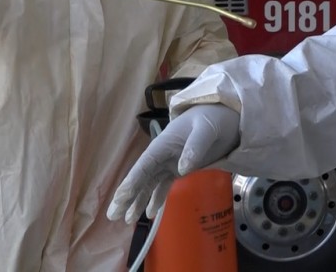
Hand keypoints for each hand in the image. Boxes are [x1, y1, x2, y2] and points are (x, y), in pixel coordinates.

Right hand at [107, 103, 240, 223]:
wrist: (222, 115)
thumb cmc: (212, 118)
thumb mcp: (206, 129)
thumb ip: (196, 146)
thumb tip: (182, 169)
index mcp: (164, 143)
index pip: (144, 164)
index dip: (132, 181)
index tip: (121, 197)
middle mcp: (162, 154)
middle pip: (141, 177)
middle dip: (128, 196)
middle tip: (113, 215)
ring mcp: (169, 162)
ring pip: (149, 184)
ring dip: (138, 201)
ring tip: (128, 220)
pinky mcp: (178, 169)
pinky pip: (163, 185)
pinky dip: (156, 199)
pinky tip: (150, 213)